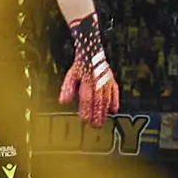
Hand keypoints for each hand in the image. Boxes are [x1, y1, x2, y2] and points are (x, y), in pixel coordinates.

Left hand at [60, 12, 118, 127]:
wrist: (92, 51)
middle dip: (96, 114)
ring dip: (104, 111)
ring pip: (106, 98)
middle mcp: (97, 81)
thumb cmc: (81, 65)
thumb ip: (67, 89)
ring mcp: (106, 81)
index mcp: (86, 81)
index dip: (86, 110)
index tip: (84, 120)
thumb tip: (63, 102)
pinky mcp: (111, 80)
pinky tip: (114, 110)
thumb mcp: (71, 75)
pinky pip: (115, 92)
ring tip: (102, 121)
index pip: (86, 99)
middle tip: (95, 125)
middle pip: (98, 101)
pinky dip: (115, 100)